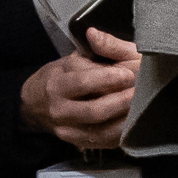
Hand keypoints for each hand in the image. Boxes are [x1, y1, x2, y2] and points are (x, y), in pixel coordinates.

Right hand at [19, 28, 139, 150]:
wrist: (36, 104)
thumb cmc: (64, 77)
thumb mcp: (76, 57)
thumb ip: (95, 47)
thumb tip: (94, 34)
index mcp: (58, 84)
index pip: (83, 82)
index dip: (108, 78)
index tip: (128, 74)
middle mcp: (60, 110)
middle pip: (94, 110)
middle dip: (120, 101)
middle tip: (139, 92)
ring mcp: (68, 131)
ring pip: (100, 131)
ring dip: (124, 120)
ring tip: (141, 106)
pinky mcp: (78, 143)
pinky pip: (103, 142)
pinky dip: (120, 134)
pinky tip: (134, 122)